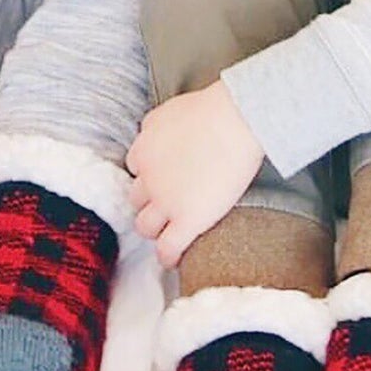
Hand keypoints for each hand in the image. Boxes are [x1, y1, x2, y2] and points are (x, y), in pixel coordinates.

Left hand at [126, 81, 264, 266]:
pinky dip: (167, 256)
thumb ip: (155, 126)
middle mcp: (148, 178)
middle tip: (167, 205)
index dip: (149, 175)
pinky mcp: (187, 221)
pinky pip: (167, 248)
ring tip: (168, 233)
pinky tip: (173, 260)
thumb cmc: (211, 110)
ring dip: (155, 228)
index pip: (136, 169)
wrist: (234, 121)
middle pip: (136, 199)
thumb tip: (154, 133)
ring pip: (145, 226)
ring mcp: (165, 202)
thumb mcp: (169, 111)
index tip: (161, 179)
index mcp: (143, 150)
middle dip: (149, 201)